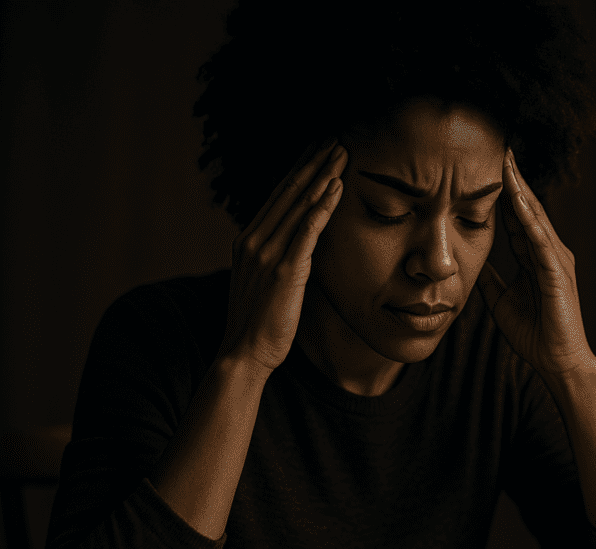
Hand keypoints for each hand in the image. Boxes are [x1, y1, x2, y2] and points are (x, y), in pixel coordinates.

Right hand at [217, 139, 347, 374]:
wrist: (244, 353)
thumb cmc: (259, 322)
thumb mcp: (265, 281)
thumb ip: (278, 257)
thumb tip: (298, 242)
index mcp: (248, 240)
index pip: (277, 195)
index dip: (299, 169)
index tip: (317, 148)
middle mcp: (254, 240)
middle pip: (288, 191)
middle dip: (312, 162)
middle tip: (334, 138)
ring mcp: (267, 254)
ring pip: (298, 205)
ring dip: (321, 175)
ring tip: (341, 153)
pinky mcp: (284, 271)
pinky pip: (306, 231)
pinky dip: (321, 207)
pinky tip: (336, 188)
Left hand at [476, 148, 595, 378]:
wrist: (558, 361)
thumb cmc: (535, 334)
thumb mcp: (500, 301)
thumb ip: (490, 279)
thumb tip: (471, 263)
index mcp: (533, 257)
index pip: (515, 216)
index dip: (502, 192)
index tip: (487, 166)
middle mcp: (547, 251)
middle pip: (527, 207)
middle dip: (514, 179)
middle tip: (501, 148)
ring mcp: (555, 259)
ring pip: (535, 216)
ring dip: (521, 189)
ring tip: (508, 163)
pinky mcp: (557, 272)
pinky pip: (540, 239)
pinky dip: (529, 218)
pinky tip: (519, 200)